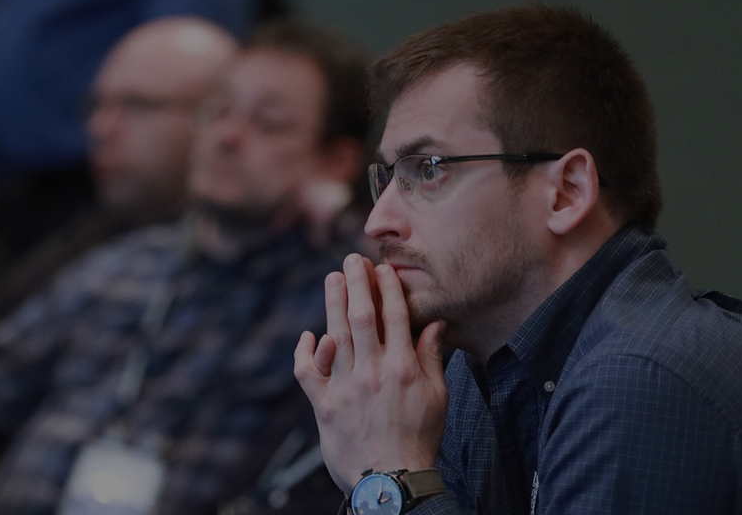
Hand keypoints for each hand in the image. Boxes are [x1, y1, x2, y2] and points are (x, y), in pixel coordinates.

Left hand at [294, 253, 447, 490]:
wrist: (391, 480)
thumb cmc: (418, 439)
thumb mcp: (436, 398)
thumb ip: (430, 358)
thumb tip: (434, 324)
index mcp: (403, 368)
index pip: (395, 317)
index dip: (387, 289)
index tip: (382, 269)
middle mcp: (372, 372)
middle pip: (361, 317)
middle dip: (356, 284)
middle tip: (350, 260)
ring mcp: (345, 388)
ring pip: (335, 335)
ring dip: (332, 304)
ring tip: (331, 279)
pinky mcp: (324, 406)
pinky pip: (307, 372)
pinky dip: (305, 352)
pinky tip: (309, 335)